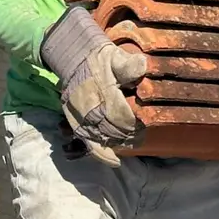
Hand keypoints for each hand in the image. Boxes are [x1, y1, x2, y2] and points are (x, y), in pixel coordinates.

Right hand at [40, 7, 144, 165]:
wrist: (74, 60)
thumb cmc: (99, 59)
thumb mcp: (115, 56)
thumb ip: (128, 64)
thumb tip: (143, 66)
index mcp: (104, 93)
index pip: (123, 116)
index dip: (136, 123)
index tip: (145, 124)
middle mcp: (91, 109)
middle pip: (115, 130)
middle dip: (130, 134)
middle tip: (141, 134)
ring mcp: (82, 119)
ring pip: (103, 139)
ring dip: (119, 143)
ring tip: (131, 143)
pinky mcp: (76, 124)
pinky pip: (89, 144)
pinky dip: (102, 155)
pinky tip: (114, 161)